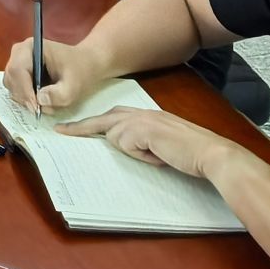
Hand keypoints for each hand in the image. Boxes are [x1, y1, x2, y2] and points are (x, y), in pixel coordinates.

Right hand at [2, 35, 105, 116]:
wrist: (86, 65)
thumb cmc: (81, 70)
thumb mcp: (75, 85)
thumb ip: (59, 94)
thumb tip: (40, 100)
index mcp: (31, 48)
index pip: (18, 69)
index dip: (24, 90)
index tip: (36, 107)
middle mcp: (20, 53)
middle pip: (11, 78)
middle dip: (24, 96)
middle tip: (40, 110)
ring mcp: (18, 62)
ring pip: (11, 85)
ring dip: (25, 99)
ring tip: (45, 105)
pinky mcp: (19, 73)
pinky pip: (15, 89)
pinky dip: (26, 98)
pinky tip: (42, 100)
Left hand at [56, 106, 236, 179]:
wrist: (209, 153)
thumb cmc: (191, 154)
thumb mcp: (161, 147)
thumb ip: (143, 143)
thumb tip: (128, 146)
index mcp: (148, 116)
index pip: (114, 117)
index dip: (93, 123)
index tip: (69, 128)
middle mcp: (143, 113)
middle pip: (106, 118)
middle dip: (83, 127)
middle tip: (60, 131)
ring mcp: (142, 120)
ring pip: (116, 134)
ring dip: (132, 149)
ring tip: (158, 154)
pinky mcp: (142, 129)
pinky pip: (127, 144)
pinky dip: (141, 154)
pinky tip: (160, 155)